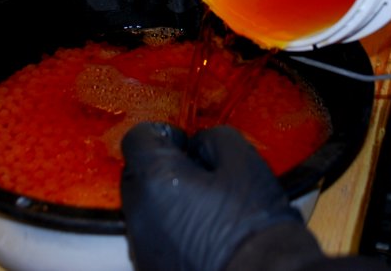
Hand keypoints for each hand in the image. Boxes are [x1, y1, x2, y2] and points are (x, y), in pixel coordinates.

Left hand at [120, 122, 301, 270]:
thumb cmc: (252, 226)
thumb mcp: (243, 161)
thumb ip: (213, 138)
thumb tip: (200, 144)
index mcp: (154, 179)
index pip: (138, 138)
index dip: (164, 134)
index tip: (185, 143)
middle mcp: (139, 213)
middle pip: (138, 173)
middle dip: (163, 167)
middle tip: (199, 173)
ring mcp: (143, 245)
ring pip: (145, 207)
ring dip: (166, 199)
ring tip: (205, 205)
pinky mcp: (151, 267)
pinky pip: (154, 236)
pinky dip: (170, 228)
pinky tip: (202, 232)